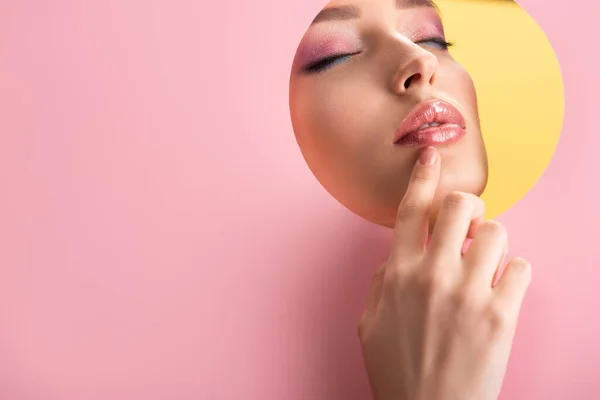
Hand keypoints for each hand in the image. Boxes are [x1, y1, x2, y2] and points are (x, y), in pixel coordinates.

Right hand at [358, 147, 531, 399]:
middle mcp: (434, 276)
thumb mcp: (370, 322)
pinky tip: (500, 291)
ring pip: (496, 231)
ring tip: (484, 265)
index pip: (412, 210)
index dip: (423, 176)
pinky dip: (513, 274)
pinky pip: (521, 267)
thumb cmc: (397, 370)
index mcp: (398, 274)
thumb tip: (398, 254)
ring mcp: (470, 294)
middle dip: (467, 209)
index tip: (432, 156)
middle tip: (465, 227)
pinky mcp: (502, 315)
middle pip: (462, 206)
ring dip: (491, 243)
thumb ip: (382, 280)